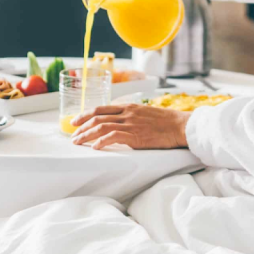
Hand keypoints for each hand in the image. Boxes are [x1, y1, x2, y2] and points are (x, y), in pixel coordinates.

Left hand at [70, 104, 190, 149]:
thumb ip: (132, 116)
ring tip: (78, 142)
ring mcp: (130, 124)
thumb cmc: (166, 122)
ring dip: (86, 135)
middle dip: (81, 127)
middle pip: (97, 117)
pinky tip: (95, 147)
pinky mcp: (135, 135)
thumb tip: (120, 122)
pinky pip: (113, 137)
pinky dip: (101, 142)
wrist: (180, 126)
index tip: (76, 122)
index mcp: (129, 107)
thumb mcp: (146, 113)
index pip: (101, 109)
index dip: (85, 115)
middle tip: (72, 135)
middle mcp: (127, 113)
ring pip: (101, 127)